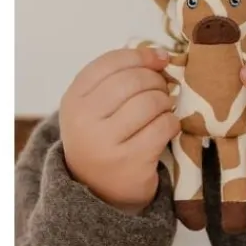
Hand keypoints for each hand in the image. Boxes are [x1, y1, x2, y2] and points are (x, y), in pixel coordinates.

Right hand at [59, 47, 179, 214]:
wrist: (99, 190)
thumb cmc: (104, 137)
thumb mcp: (97, 107)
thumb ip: (120, 78)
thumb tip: (160, 55)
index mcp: (73, 100)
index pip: (110, 63)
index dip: (141, 56)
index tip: (160, 60)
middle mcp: (83, 120)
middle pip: (133, 81)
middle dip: (156, 81)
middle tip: (162, 91)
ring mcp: (105, 143)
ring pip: (150, 102)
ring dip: (165, 102)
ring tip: (162, 111)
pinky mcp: (131, 161)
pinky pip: (163, 127)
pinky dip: (172, 123)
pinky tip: (166, 128)